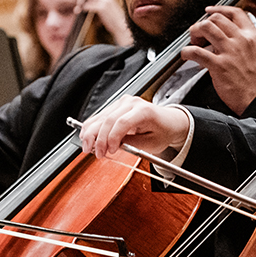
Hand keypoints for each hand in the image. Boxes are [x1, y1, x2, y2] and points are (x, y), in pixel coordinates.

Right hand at [77, 96, 191, 159]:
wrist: (169, 122)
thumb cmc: (163, 132)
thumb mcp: (151, 144)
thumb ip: (131, 144)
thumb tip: (111, 146)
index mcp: (144, 111)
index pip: (122, 122)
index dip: (112, 138)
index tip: (110, 151)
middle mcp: (132, 103)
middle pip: (108, 120)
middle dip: (99, 139)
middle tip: (97, 154)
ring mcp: (123, 102)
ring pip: (100, 117)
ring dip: (91, 133)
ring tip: (88, 148)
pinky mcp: (116, 105)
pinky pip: (100, 116)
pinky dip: (92, 127)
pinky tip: (87, 137)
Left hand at [79, 0, 132, 45]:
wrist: (121, 26)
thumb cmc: (113, 16)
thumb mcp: (109, 3)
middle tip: (80, 1)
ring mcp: (105, 0)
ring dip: (81, 2)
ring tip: (79, 8)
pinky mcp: (102, 8)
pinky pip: (88, 5)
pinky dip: (84, 8)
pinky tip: (83, 11)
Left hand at [182, 6, 255, 114]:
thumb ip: (244, 42)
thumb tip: (227, 36)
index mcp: (252, 36)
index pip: (235, 12)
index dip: (219, 9)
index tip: (210, 11)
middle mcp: (241, 40)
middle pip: (216, 18)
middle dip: (203, 23)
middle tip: (199, 33)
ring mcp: (230, 51)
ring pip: (206, 27)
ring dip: (195, 32)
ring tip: (193, 41)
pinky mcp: (218, 65)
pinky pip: (196, 51)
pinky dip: (186, 51)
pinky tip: (186, 55)